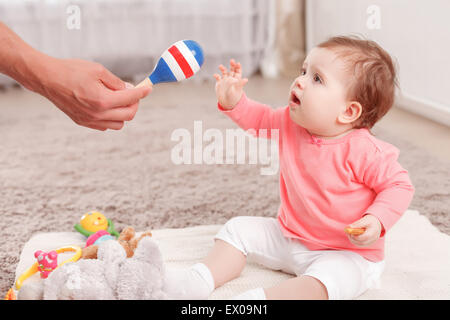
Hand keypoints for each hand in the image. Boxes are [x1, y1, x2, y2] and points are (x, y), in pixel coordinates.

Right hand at [30, 56, 151, 130]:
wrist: (47, 78)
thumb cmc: (71, 71)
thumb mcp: (98, 70)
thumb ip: (117, 82)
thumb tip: (130, 90)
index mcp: (102, 100)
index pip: (130, 99)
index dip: (142, 93)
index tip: (148, 88)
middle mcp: (97, 114)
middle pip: (128, 115)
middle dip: (135, 104)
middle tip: (133, 94)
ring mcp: (90, 120)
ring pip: (119, 124)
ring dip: (123, 113)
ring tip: (118, 99)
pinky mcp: (83, 122)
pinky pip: (106, 126)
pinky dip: (112, 118)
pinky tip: (106, 106)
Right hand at [213, 59, 247, 108]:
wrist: (226, 102)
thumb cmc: (234, 97)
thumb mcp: (238, 90)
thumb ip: (240, 84)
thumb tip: (246, 79)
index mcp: (237, 79)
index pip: (238, 71)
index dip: (238, 67)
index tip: (238, 63)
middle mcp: (231, 78)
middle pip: (232, 69)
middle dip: (232, 65)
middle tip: (232, 60)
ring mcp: (225, 80)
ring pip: (224, 72)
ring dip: (222, 68)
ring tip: (220, 66)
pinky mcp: (219, 82)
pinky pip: (218, 77)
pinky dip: (216, 75)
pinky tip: (215, 75)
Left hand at [346, 214, 382, 246]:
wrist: (376, 224)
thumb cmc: (370, 221)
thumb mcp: (365, 220)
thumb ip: (357, 224)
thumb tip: (349, 227)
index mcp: (374, 231)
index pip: (366, 237)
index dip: (357, 236)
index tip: (351, 233)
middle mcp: (374, 239)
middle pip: (362, 242)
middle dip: (353, 238)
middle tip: (348, 233)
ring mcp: (371, 242)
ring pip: (360, 244)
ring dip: (353, 240)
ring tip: (349, 233)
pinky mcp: (368, 243)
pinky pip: (360, 244)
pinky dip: (355, 241)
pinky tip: (352, 235)